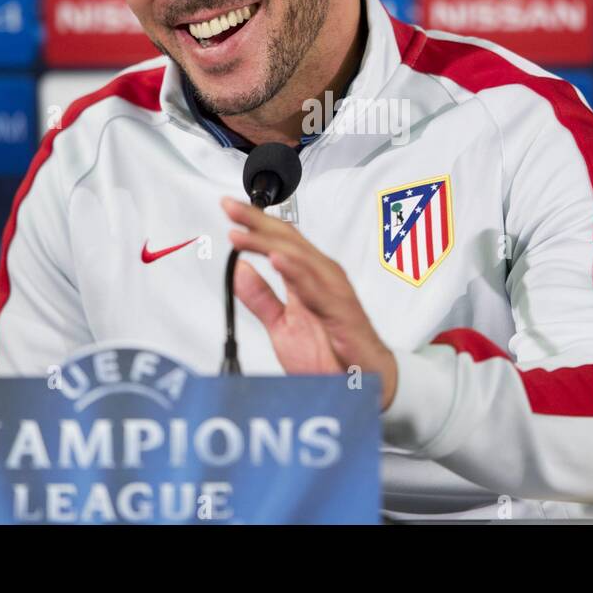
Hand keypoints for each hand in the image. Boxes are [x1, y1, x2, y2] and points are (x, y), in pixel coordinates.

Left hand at [221, 197, 397, 410]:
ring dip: (269, 243)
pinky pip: (317, 290)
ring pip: (299, 259)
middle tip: (231, 208)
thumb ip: (261, 298)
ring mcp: (333, 293)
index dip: (255, 223)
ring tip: (244, 233)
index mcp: (310, 277)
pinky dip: (296, 273)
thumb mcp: (283, 325)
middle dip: (258, 222)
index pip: (281, 240)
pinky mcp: (341, 313)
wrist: (363, 384)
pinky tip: (277, 261)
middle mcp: (323, 278)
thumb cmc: (331, 353)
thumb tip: (239, 270)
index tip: (229, 209)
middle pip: (288, 241)